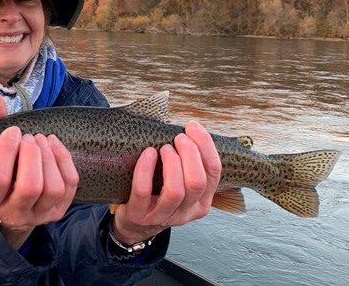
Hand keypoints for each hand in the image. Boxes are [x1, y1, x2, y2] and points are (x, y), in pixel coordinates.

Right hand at [0, 94, 78, 248]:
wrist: (10, 204)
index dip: (6, 151)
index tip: (12, 131)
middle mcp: (12, 214)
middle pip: (30, 186)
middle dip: (32, 154)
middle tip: (28, 137)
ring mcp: (38, 215)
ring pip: (53, 188)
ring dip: (49, 156)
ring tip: (41, 139)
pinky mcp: (58, 211)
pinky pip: (69, 185)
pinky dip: (64, 160)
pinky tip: (54, 144)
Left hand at [110, 121, 221, 244]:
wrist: (134, 224)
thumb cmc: (158, 193)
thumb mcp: (179, 182)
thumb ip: (185, 159)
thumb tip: (176, 123)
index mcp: (202, 201)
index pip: (214, 172)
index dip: (206, 145)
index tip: (193, 126)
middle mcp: (187, 212)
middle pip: (197, 181)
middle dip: (190, 153)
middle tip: (178, 137)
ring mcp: (164, 217)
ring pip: (175, 190)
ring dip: (172, 162)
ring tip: (164, 148)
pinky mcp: (140, 215)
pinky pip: (143, 190)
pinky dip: (145, 168)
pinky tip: (148, 153)